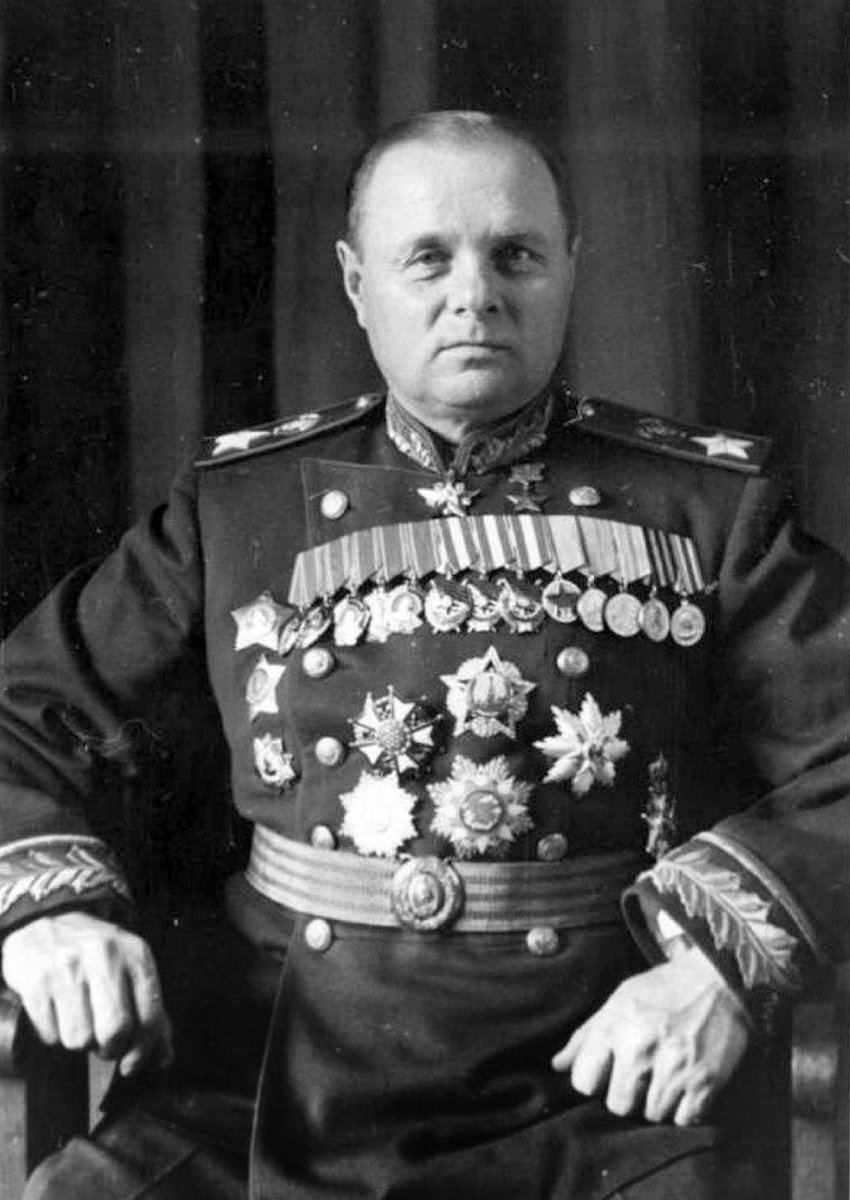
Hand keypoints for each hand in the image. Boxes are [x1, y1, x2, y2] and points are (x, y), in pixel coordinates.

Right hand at [1, 910, 172, 1076]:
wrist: (46, 921)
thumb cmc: (95, 954)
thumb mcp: (130, 967)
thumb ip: (150, 1010)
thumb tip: (164, 1057)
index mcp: (136, 954)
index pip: (149, 1016)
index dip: (143, 1050)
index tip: (133, 1064)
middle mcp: (104, 957)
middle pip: (115, 1031)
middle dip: (111, 1049)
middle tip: (105, 1045)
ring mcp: (68, 968)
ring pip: (79, 1039)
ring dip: (80, 1041)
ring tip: (79, 1019)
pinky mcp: (37, 982)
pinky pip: (50, 1034)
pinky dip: (54, 1033)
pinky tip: (58, 1012)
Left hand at [552, 948, 750, 1125]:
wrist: (720, 980)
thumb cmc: (665, 989)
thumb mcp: (620, 999)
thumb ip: (587, 1034)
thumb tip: (557, 1064)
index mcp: (616, 1025)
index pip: (584, 1081)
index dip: (593, 1080)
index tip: (606, 1072)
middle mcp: (642, 1047)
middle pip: (618, 1105)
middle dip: (626, 1095)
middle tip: (639, 1077)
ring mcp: (675, 1067)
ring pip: (651, 1115)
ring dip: (656, 1102)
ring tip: (663, 1078)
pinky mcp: (705, 1082)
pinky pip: (683, 1120)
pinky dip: (683, 1111)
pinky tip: (684, 1088)